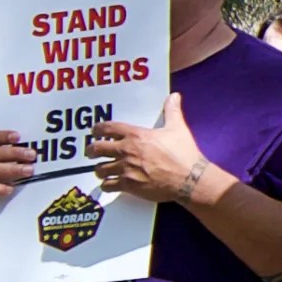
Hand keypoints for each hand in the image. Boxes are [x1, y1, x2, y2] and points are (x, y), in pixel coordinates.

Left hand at [90, 96, 213, 203]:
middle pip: (96, 148)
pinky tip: (110, 184)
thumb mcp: (178, 129)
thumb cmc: (184, 154)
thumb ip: (172, 111)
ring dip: (100, 169)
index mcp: (136, 135)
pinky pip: (107, 185)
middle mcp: (126, 151)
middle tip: (92, 152)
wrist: (190, 179)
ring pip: (100, 169)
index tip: (95, 132)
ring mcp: (125, 169)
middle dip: (92, 150)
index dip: (98, 129)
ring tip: (102, 169)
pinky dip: (107, 185)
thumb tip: (174, 96)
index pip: (107, 128)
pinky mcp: (128, 185)